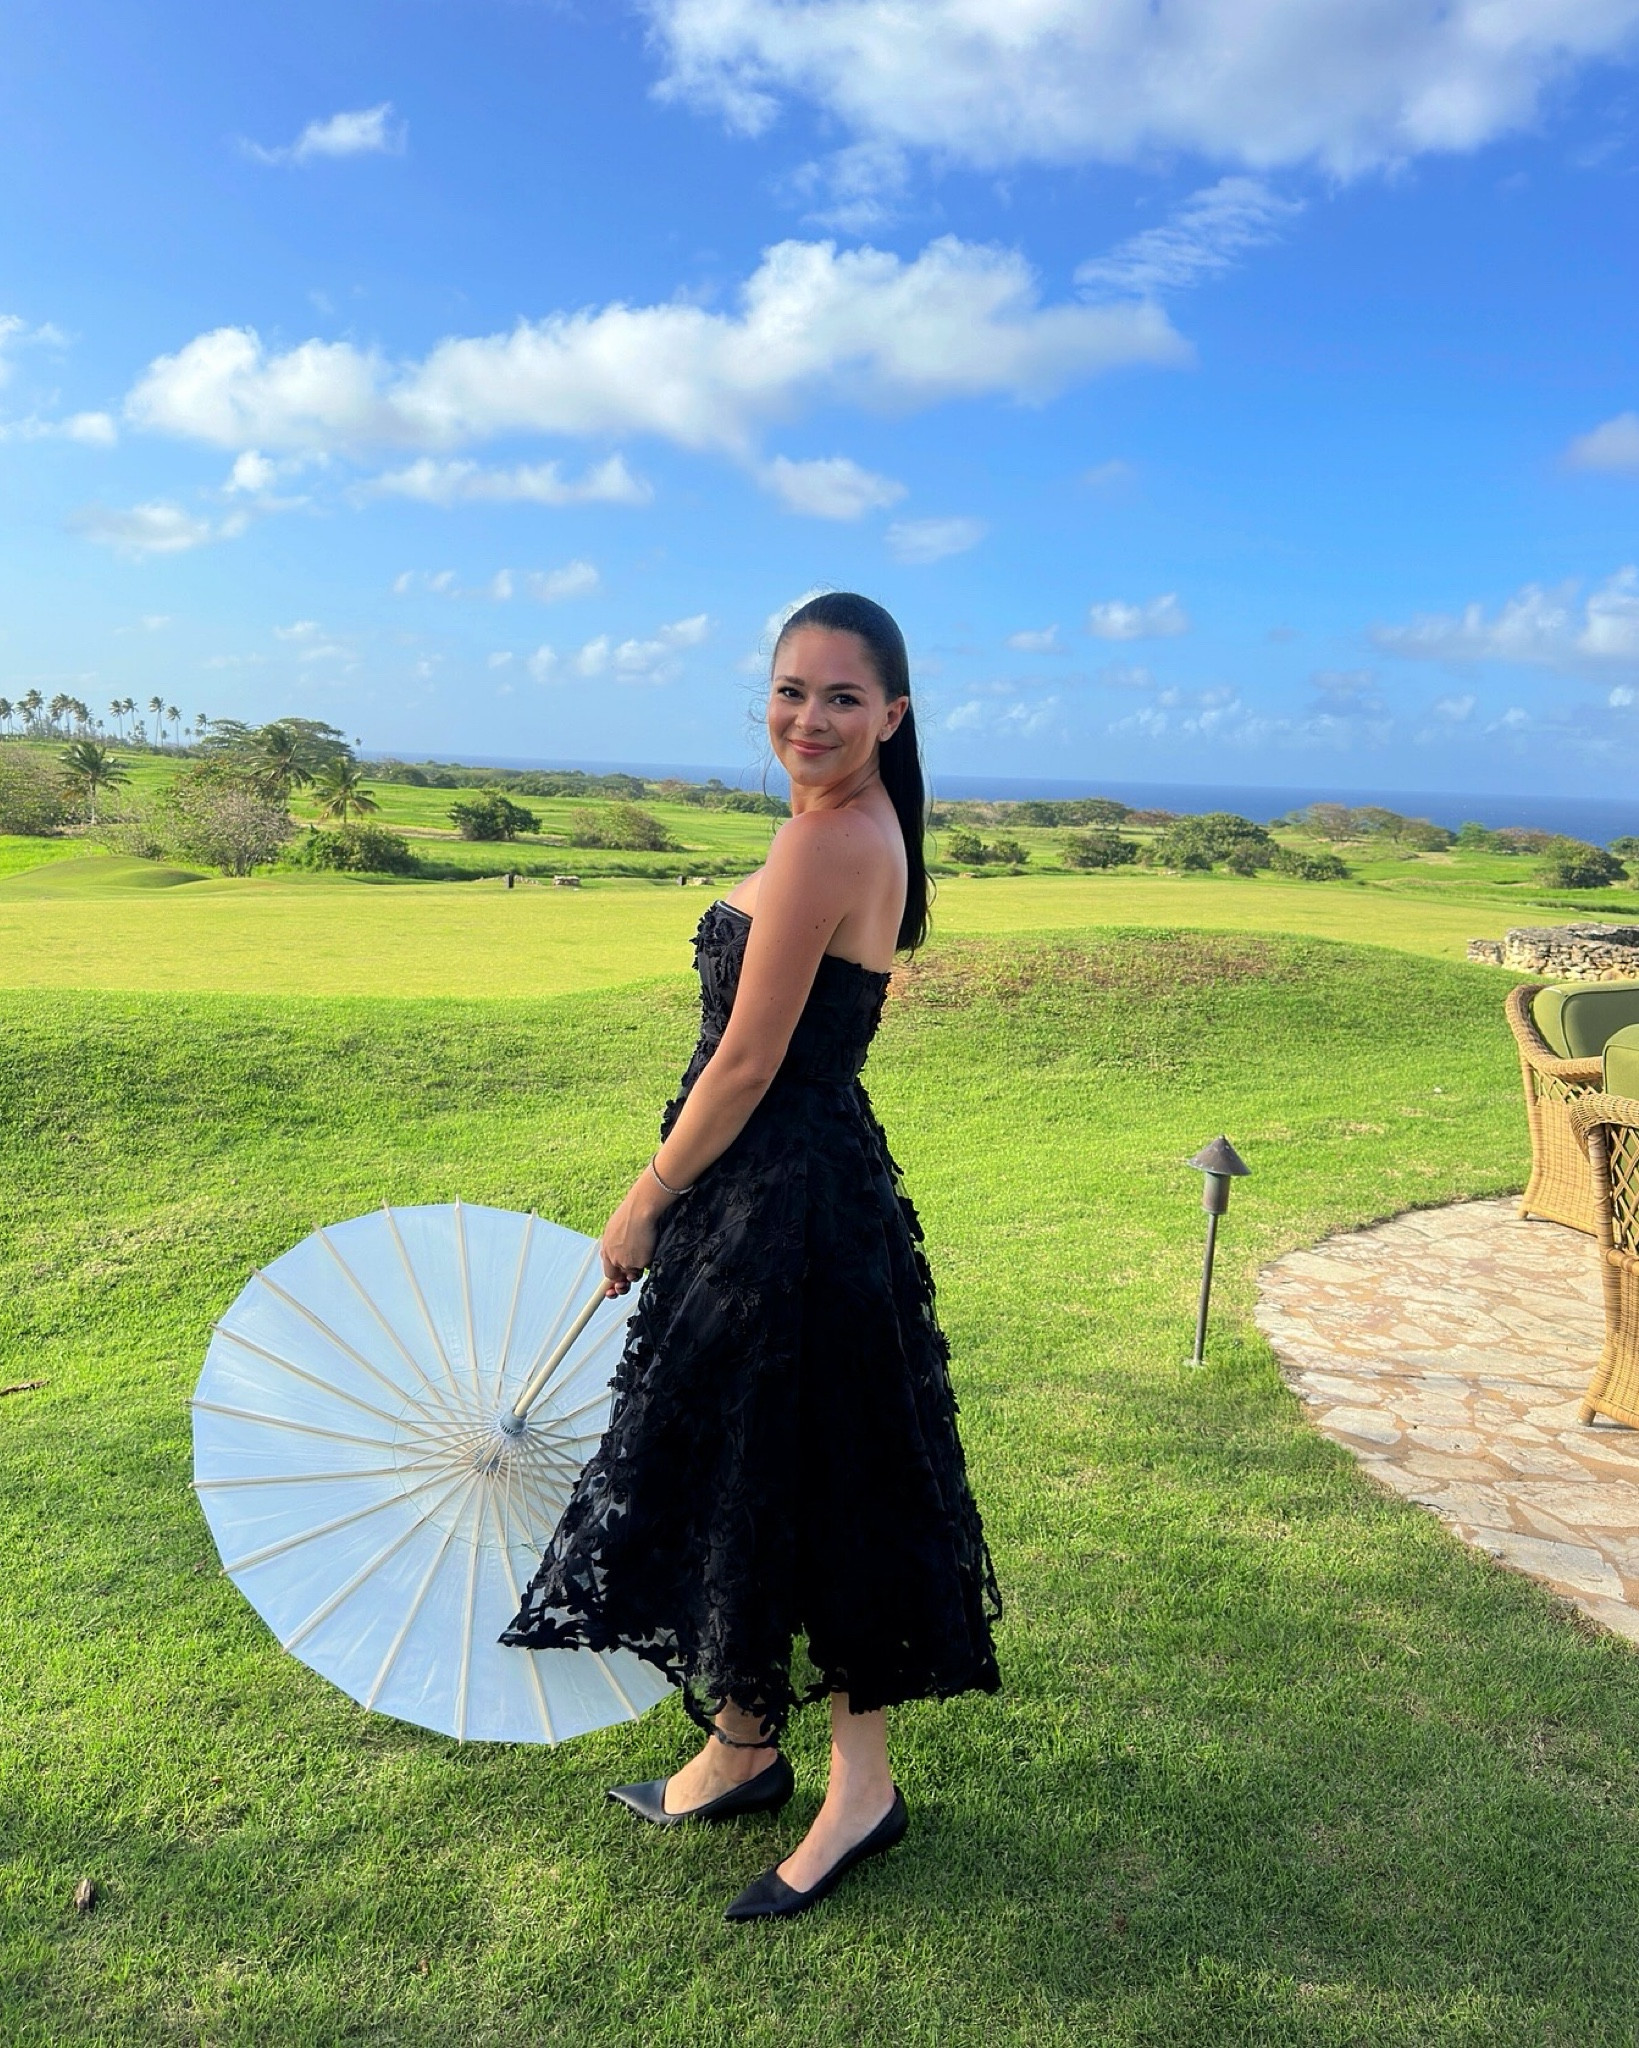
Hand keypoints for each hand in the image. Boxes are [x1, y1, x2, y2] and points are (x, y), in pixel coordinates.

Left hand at [599, 1179, 662, 1293]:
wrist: (640, 1209)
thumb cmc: (630, 1213)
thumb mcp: (614, 1229)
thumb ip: (613, 1245)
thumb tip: (616, 1255)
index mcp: (606, 1249)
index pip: (608, 1272)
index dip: (613, 1281)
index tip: (612, 1289)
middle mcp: (614, 1258)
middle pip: (618, 1279)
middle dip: (623, 1283)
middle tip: (626, 1283)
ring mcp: (627, 1262)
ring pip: (634, 1274)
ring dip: (638, 1268)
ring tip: (643, 1249)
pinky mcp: (640, 1263)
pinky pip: (646, 1268)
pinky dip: (649, 1260)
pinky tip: (649, 1245)